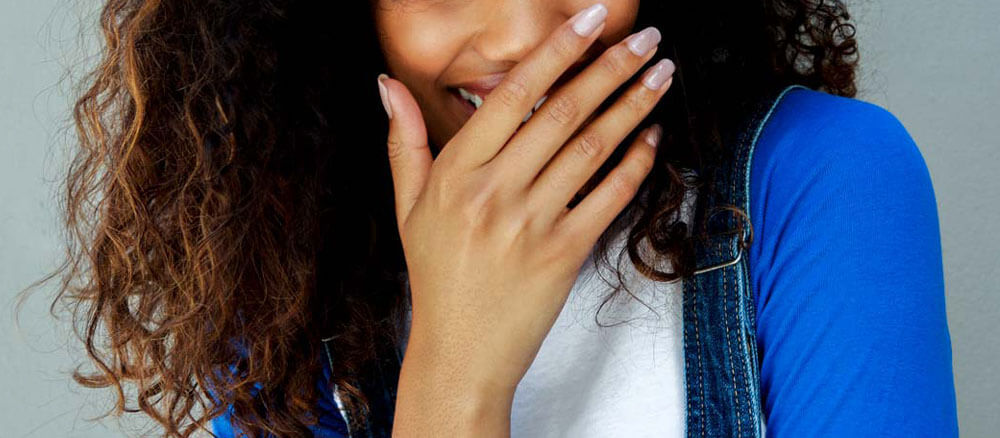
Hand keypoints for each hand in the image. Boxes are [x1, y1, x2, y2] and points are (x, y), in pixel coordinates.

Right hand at [379, 3, 672, 432]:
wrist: (460, 352)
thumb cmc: (437, 276)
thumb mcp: (408, 207)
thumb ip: (404, 141)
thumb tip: (385, 85)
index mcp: (455, 172)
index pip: (511, 95)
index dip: (556, 51)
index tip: (592, 20)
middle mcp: (493, 191)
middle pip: (563, 113)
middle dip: (611, 67)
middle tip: (647, 39)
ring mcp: (530, 223)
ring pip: (594, 148)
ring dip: (635, 105)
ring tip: (662, 75)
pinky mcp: (564, 254)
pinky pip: (609, 197)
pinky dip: (636, 164)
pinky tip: (652, 136)